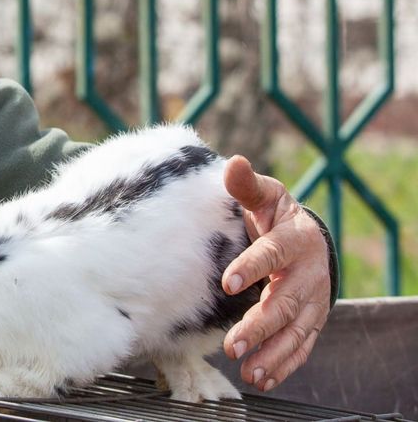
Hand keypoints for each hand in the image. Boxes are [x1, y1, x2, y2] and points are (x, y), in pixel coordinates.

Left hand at [220, 156, 330, 391]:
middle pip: (285, 302)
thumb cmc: (276, 216)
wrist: (309, 239)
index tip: (226, 282)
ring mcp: (314, 300)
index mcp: (295, 239)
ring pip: (296, 330)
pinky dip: (285, 364)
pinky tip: (263, 378)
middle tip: (233, 346)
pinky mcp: (312, 320)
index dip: (251, 266)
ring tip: (248, 370)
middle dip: (260, 326)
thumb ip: (246, 186)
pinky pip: (302, 346)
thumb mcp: (264, 197)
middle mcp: (309, 273)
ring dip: (272, 352)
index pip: (272, 253)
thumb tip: (233, 163)